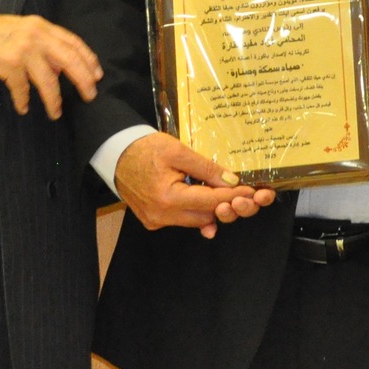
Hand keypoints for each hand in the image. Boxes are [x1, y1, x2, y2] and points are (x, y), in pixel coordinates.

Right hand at [0, 11, 100, 119]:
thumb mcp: (23, 31)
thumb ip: (43, 46)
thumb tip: (60, 70)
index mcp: (42, 26)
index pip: (73, 42)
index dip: (88, 59)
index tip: (97, 75)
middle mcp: (36, 36)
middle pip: (69, 59)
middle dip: (83, 79)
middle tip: (90, 95)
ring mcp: (22, 50)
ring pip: (48, 79)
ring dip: (53, 99)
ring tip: (55, 112)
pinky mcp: (7, 64)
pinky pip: (21, 88)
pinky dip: (23, 99)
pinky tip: (23, 107)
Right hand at [113, 132, 275, 239]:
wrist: (115, 154)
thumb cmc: (145, 148)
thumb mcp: (178, 151)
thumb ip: (206, 168)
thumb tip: (232, 181)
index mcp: (168, 198)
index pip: (211, 202)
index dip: (235, 196)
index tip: (254, 191)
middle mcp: (161, 215)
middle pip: (206, 216)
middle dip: (226, 204)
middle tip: (245, 193)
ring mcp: (156, 220)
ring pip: (196, 220)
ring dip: (211, 208)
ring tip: (227, 193)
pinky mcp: (152, 220)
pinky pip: (182, 219)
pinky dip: (196, 210)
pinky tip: (206, 200)